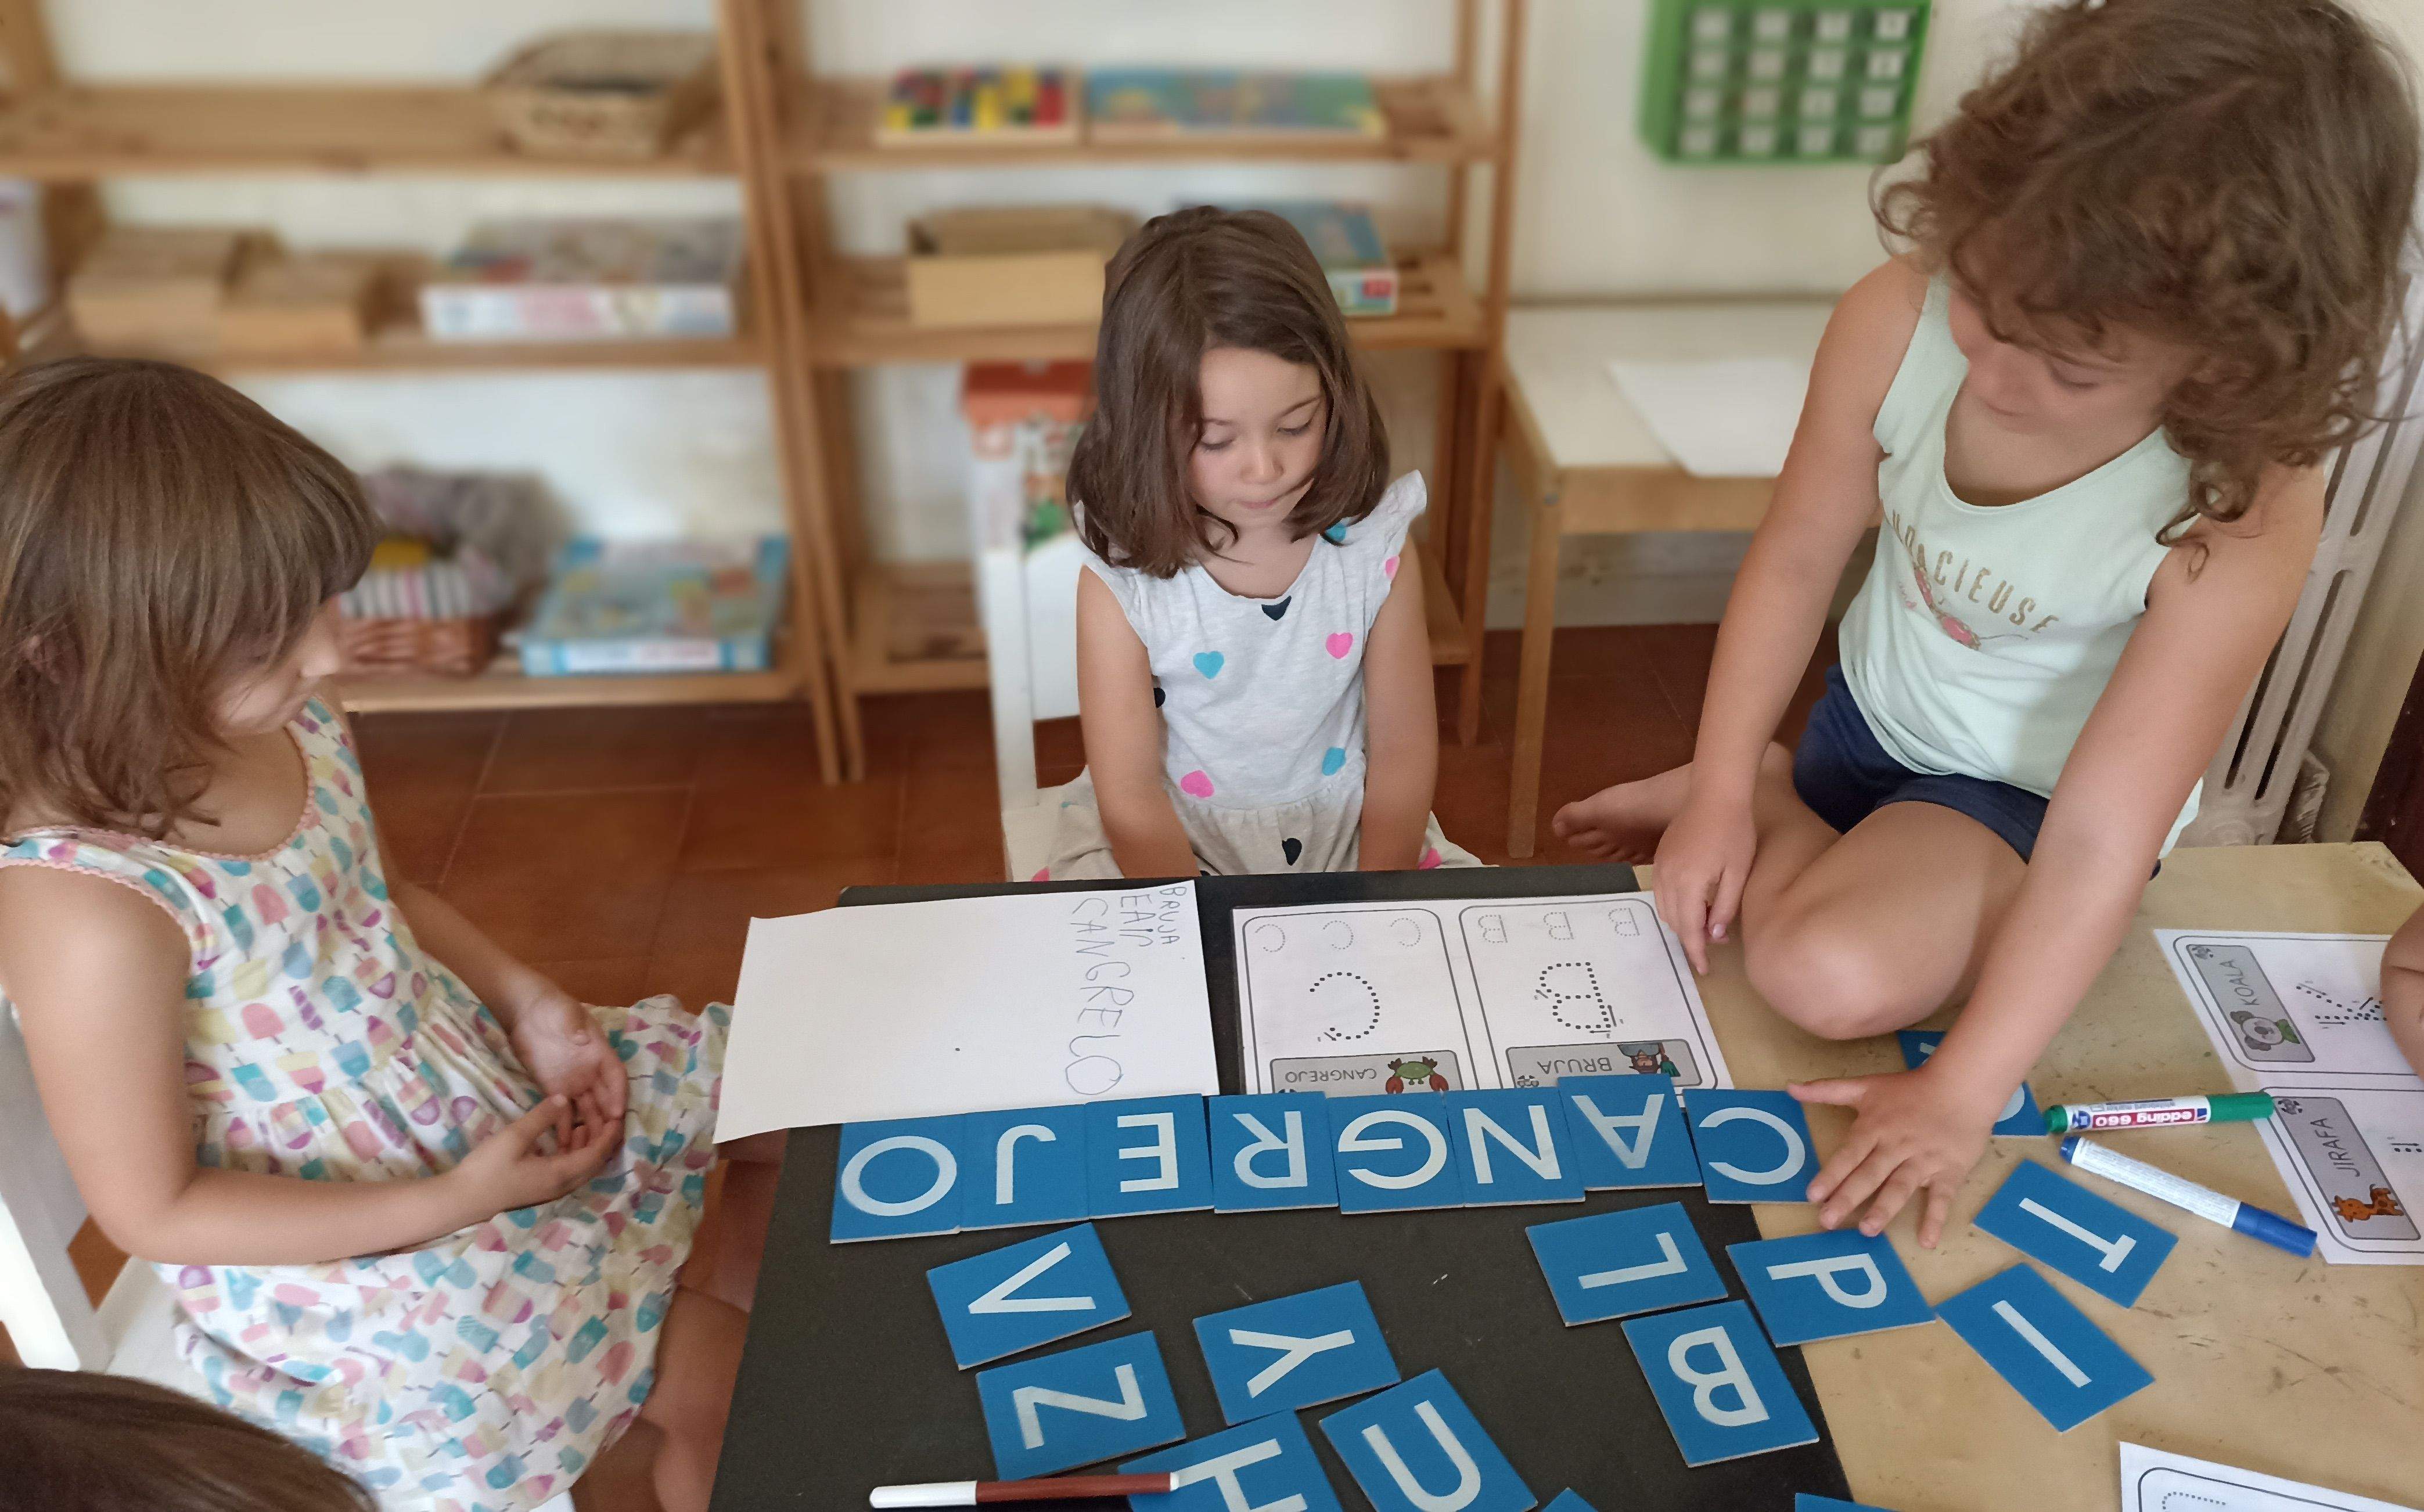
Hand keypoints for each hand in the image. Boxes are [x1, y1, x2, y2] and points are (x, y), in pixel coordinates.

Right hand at [448, 1096, 616, 1219]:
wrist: (461, 1200)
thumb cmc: (487, 1168)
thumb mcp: (514, 1136)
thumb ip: (541, 1117)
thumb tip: (564, 1098)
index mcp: (561, 1174)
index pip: (597, 1154)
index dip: (610, 1134)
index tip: (619, 1115)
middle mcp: (562, 1185)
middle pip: (595, 1162)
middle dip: (604, 1139)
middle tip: (607, 1114)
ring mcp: (551, 1189)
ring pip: (582, 1167)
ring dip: (589, 1145)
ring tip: (589, 1120)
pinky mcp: (540, 1188)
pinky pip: (569, 1169)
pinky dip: (575, 1152)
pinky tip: (568, 1136)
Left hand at [508, 990, 627, 1148]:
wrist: (525, 1010)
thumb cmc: (551, 1007)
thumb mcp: (564, 1012)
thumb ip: (572, 1024)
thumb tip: (582, 1037)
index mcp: (598, 1051)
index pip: (615, 1075)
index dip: (618, 1094)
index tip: (617, 1112)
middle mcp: (590, 1070)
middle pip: (604, 1097)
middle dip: (608, 1118)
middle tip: (608, 1141)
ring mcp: (572, 1081)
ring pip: (587, 1109)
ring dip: (591, 1127)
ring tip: (590, 1149)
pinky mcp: (553, 1088)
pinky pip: (563, 1112)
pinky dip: (566, 1127)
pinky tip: (566, 1144)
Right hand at [1653, 794, 1758, 973]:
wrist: (1715, 794)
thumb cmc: (1734, 832)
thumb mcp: (1737, 872)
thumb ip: (1725, 906)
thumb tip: (1715, 936)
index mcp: (1688, 884)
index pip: (1689, 930)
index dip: (1696, 952)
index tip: (1703, 970)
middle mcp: (1667, 879)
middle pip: (1674, 922)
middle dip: (1690, 938)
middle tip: (1714, 943)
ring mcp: (1661, 867)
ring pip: (1664, 908)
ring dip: (1681, 922)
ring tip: (1704, 925)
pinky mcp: (1660, 858)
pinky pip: (1660, 892)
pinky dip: (1674, 906)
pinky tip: (1692, 903)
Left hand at [1792, 1066, 1993, 1245]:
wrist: (1962, 1087)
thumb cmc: (1909, 1089)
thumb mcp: (1865, 1085)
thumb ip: (1826, 1090)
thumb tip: (1790, 1087)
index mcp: (1874, 1128)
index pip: (1849, 1154)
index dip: (1831, 1174)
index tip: (1813, 1195)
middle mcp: (1896, 1146)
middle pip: (1870, 1175)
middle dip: (1848, 1198)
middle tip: (1827, 1221)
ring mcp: (1923, 1160)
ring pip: (1901, 1187)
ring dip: (1884, 1209)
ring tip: (1867, 1229)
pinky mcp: (1949, 1171)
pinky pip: (1942, 1198)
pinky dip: (1935, 1219)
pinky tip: (1926, 1241)